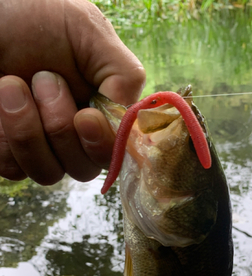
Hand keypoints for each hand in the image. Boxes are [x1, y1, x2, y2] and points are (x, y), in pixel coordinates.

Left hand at [0, 0, 144, 184]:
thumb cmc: (36, 15)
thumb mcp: (90, 31)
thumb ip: (123, 74)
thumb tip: (128, 118)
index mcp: (103, 111)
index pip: (117, 153)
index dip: (103, 144)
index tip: (84, 117)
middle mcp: (76, 136)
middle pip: (84, 169)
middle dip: (60, 126)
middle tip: (43, 78)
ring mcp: (43, 147)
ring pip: (48, 173)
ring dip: (29, 129)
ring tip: (11, 84)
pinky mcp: (10, 152)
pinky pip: (14, 169)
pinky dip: (6, 138)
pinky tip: (1, 101)